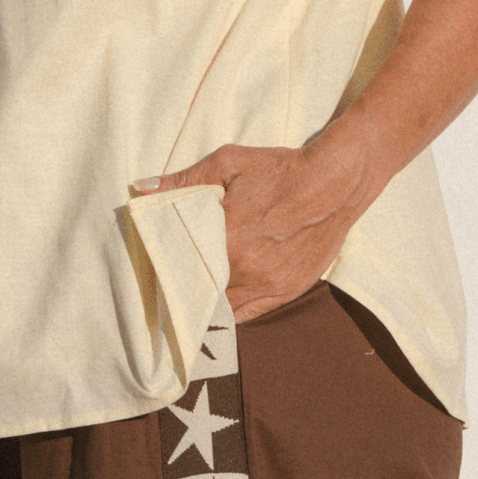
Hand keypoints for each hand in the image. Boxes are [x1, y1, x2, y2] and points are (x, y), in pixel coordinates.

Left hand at [134, 137, 368, 322]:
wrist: (335, 182)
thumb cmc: (280, 169)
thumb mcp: (228, 163)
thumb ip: (183, 181)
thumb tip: (142, 188)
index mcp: (228, 238)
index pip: (183, 267)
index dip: (166, 274)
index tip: (153, 276)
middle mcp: (247, 268)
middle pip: (202, 292)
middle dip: (184, 292)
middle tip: (166, 295)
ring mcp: (269, 284)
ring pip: (224, 310)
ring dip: (207, 308)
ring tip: (189, 307)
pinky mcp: (287, 291)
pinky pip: (249, 316)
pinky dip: (232, 315)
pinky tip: (218, 311)